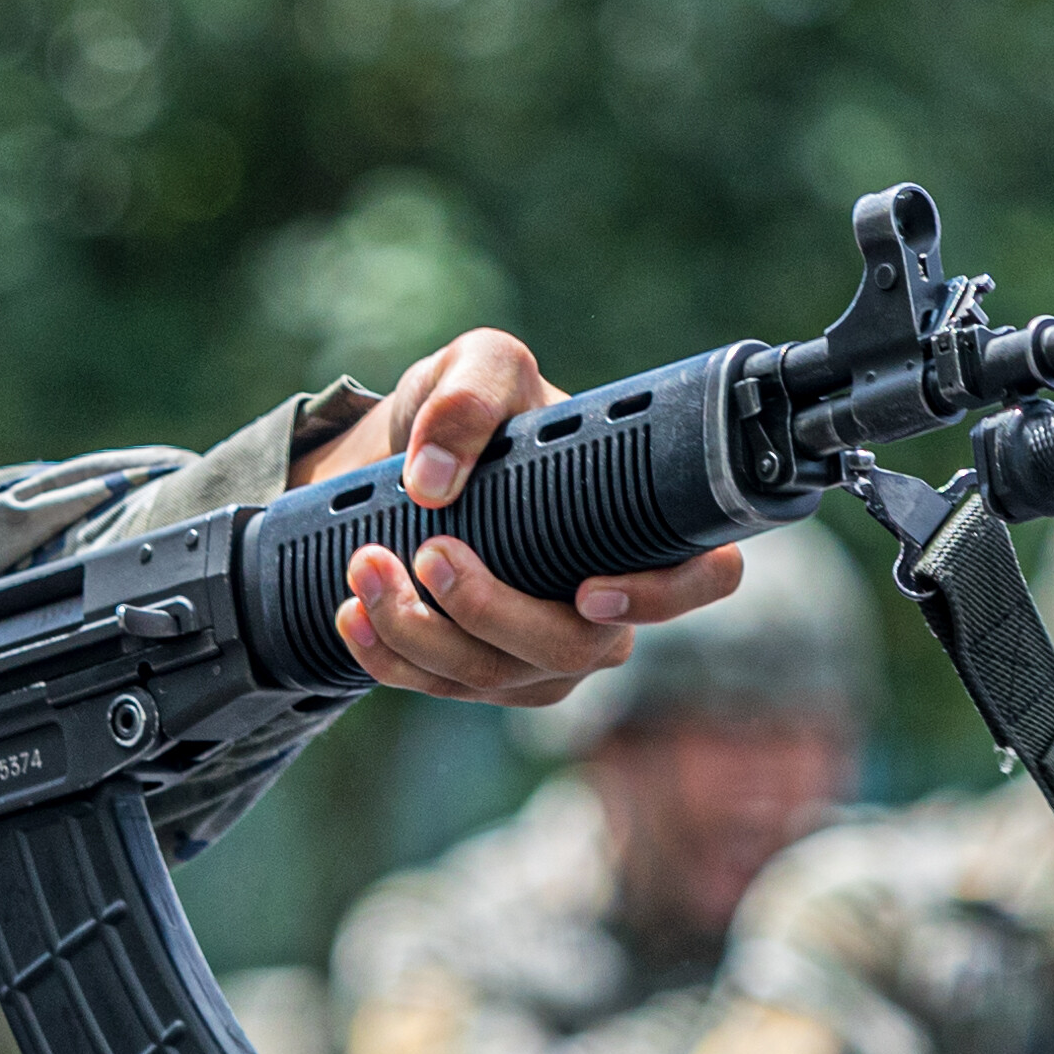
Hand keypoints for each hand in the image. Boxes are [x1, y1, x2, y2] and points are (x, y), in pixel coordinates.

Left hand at [299, 328, 751, 706]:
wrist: (400, 457)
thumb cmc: (470, 407)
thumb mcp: (476, 365)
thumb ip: (471, 393)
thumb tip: (435, 480)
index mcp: (636, 524)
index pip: (704, 577)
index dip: (663, 597)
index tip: (587, 590)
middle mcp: (605, 604)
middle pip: (577, 648)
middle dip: (492, 612)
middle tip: (429, 551)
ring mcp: (544, 652)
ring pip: (498, 677)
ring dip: (421, 630)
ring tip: (364, 564)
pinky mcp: (480, 676)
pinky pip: (442, 689)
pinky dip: (389, 655)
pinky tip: (349, 613)